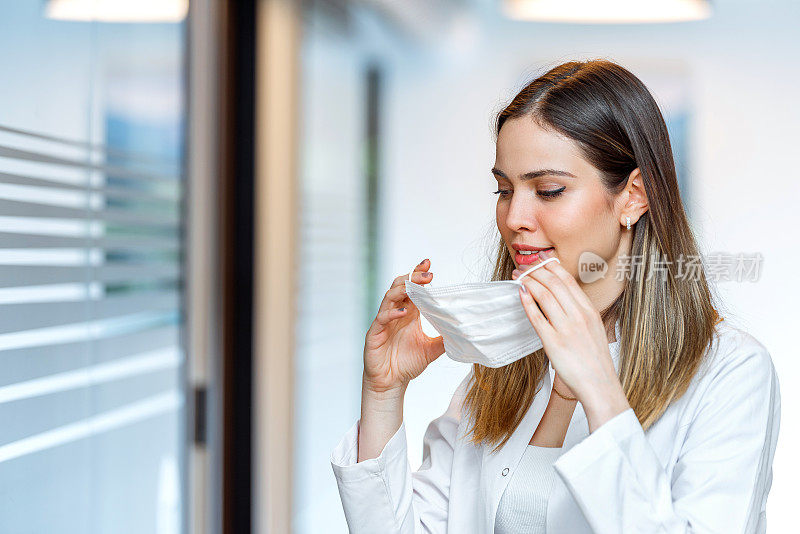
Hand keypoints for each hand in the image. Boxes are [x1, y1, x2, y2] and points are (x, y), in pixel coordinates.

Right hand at [362, 259, 444, 394]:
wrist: (391, 383)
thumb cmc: (407, 363)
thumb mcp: (431, 349)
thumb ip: (444, 339)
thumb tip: (464, 331)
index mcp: (408, 313)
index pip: (413, 288)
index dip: (418, 275)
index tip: (429, 265)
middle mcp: (395, 313)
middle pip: (400, 286)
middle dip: (412, 277)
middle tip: (427, 273)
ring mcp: (384, 321)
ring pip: (389, 297)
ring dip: (402, 290)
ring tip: (415, 285)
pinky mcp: (375, 333)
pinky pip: (382, 318)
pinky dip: (392, 313)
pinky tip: (403, 312)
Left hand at [511, 254, 623, 409]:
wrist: (600, 386)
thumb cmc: (595, 361)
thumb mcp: (594, 329)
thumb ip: (580, 312)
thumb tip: (562, 298)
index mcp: (589, 311)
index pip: (567, 280)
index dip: (550, 266)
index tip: (539, 260)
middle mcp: (579, 316)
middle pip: (553, 283)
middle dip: (535, 270)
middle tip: (523, 267)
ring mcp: (566, 329)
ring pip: (544, 295)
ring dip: (528, 282)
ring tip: (518, 277)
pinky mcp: (553, 343)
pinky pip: (537, 317)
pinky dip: (527, 302)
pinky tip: (520, 293)